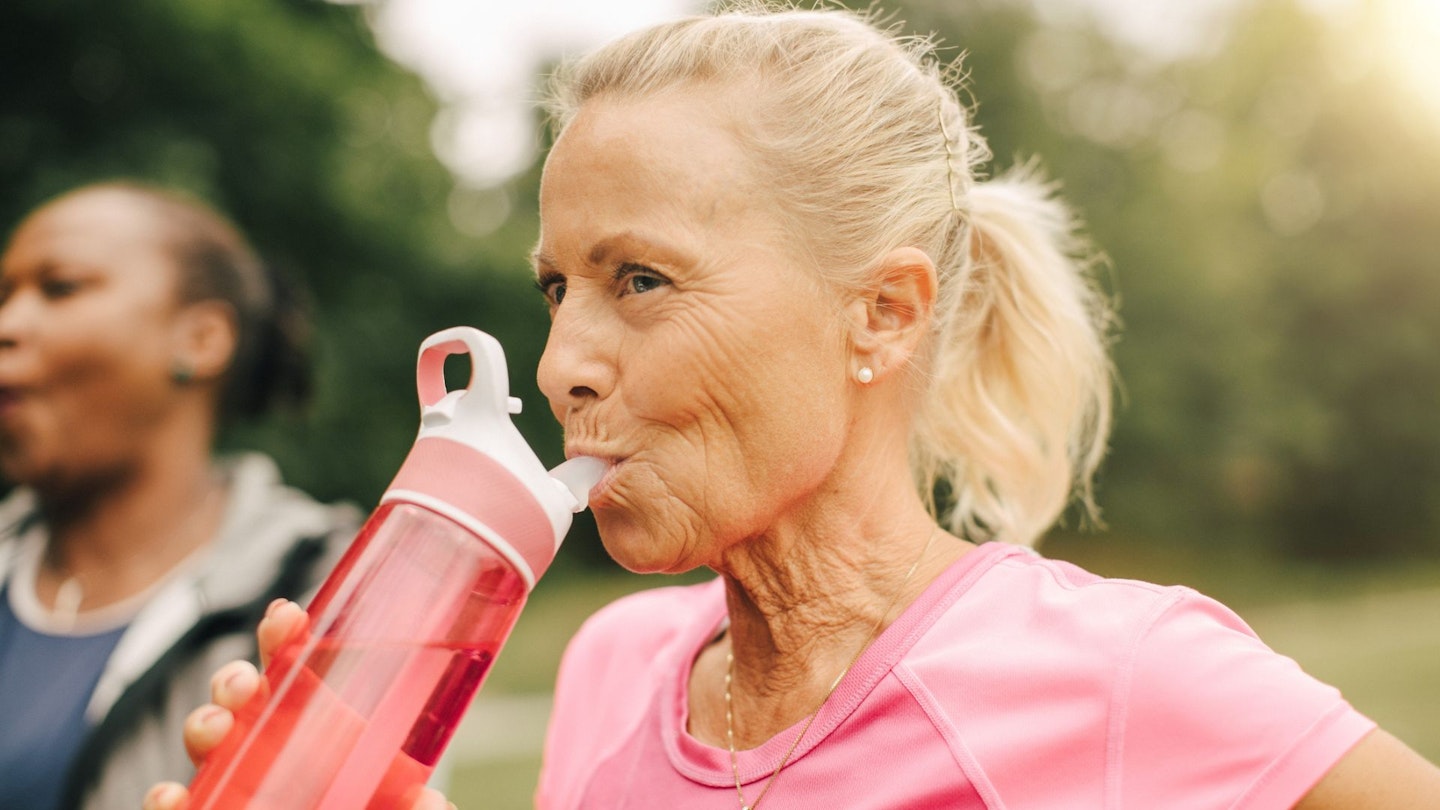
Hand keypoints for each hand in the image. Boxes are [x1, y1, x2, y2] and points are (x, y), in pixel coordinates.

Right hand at [141, 599, 455, 809]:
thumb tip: (433, 801)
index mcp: (318, 739)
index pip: (297, 678)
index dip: (284, 641)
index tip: (288, 615)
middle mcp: (271, 756)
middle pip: (243, 702)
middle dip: (234, 682)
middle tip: (244, 685)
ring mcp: (235, 787)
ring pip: (207, 745)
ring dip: (203, 726)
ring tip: (216, 729)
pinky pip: (180, 803)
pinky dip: (167, 797)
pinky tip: (173, 794)